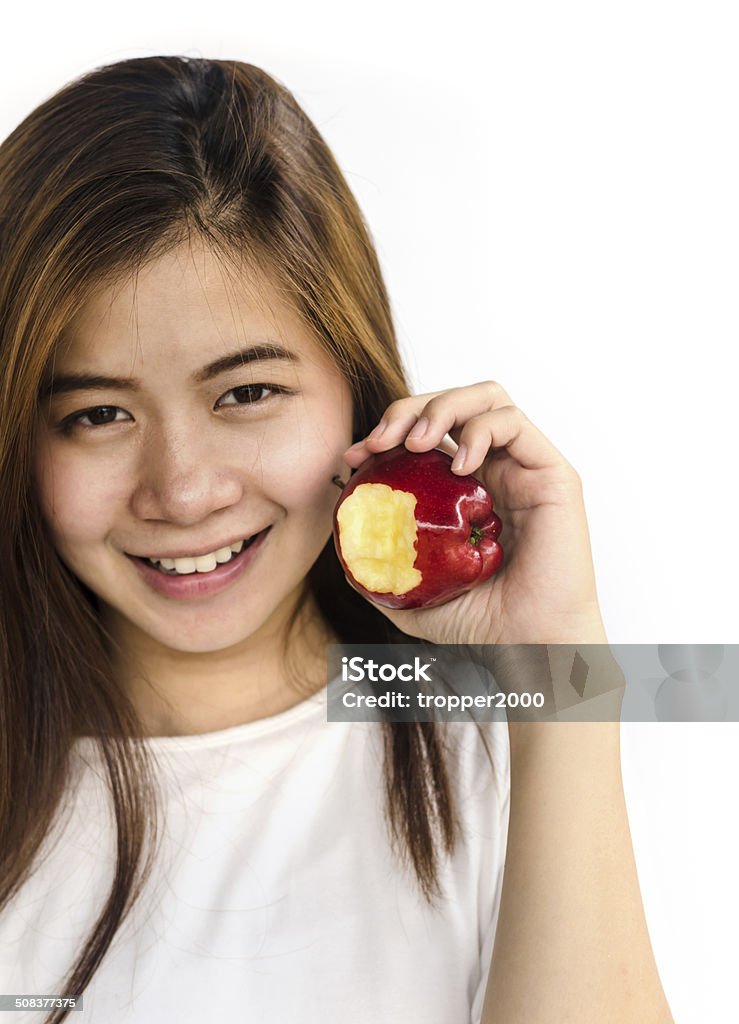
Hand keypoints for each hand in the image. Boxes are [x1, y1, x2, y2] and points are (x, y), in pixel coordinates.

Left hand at [343, 380, 607, 646]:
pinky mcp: (552, 473)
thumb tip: (343, 544)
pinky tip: (460, 466)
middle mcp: (498, 469)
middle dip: (408, 408)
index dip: (389, 430)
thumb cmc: (481, 626)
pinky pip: (514, 423)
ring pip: (486, 398)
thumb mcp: (411, 596)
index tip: (356, 456)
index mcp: (468, 488)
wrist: (529, 649)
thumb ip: (381, 569)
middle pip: (453, 404)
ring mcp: (526, 468)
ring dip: (442, 407)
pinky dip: (479, 430)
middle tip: (380, 441)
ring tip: (415, 443)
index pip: (427, 432)